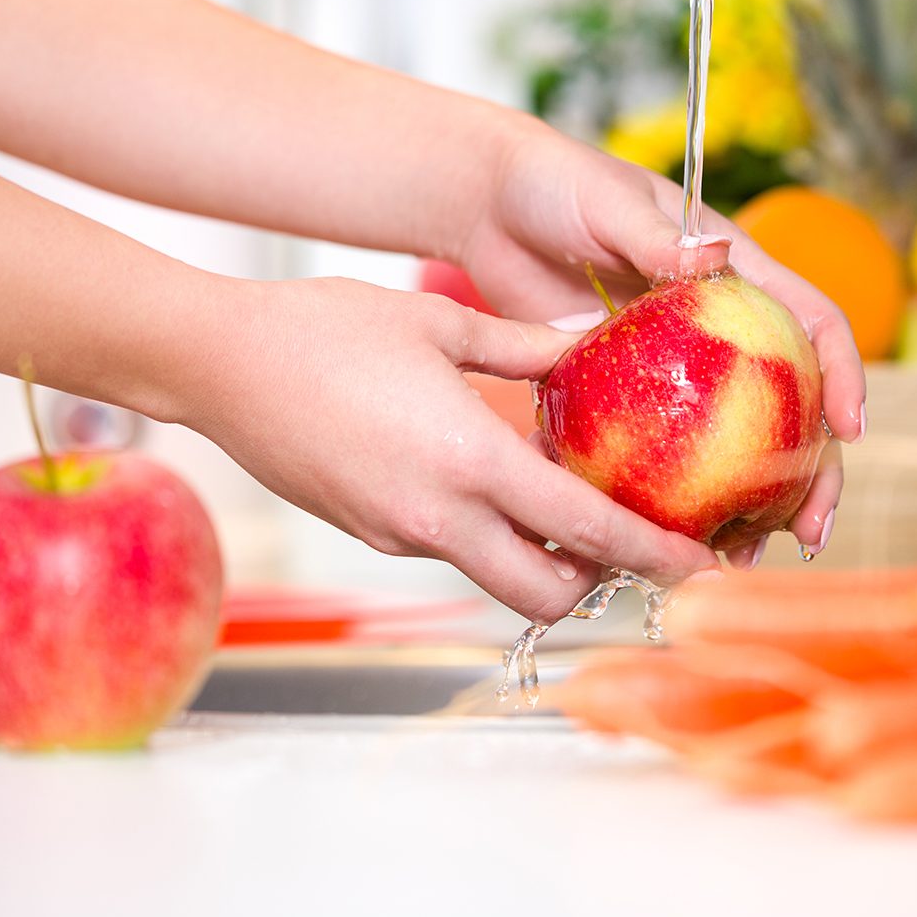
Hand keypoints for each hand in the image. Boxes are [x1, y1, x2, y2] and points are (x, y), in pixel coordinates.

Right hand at [182, 276, 720, 623]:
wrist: (217, 365)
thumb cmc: (320, 331)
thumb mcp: (437, 323)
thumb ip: (522, 349)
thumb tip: (582, 347)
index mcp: (468, 461)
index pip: (587, 529)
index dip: (653, 555)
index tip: (699, 565)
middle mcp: (437, 517)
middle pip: (545, 592)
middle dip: (596, 581)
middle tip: (625, 538)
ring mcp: (398, 534)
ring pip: (495, 575)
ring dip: (539, 557)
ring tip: (557, 499)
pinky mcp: (371, 531)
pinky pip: (449, 549)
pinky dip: (484, 534)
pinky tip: (484, 478)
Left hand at [455, 118, 866, 564]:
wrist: (489, 208)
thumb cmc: (554, 185)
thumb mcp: (607, 203)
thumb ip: (656, 236)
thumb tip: (716, 255)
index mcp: (730, 272)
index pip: (807, 320)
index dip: (840, 372)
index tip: (850, 427)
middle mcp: (712, 326)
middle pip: (782, 403)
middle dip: (807, 469)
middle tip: (808, 528)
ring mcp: (669, 366)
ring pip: (723, 439)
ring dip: (743, 500)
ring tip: (742, 554)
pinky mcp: (619, 391)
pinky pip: (653, 447)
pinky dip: (665, 492)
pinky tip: (666, 537)